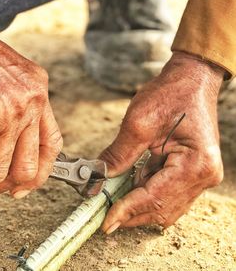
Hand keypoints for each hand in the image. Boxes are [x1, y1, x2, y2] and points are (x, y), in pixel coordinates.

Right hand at [0, 0, 61, 197]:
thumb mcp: (10, 79)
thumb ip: (20, 108)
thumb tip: (13, 145)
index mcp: (39, 94)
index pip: (52, 144)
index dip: (41, 172)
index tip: (24, 187)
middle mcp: (30, 104)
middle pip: (27, 167)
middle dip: (4, 185)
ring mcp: (8, 113)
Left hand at [100, 52, 224, 233]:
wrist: (191, 80)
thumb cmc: (170, 94)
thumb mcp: (138, 123)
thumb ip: (119, 154)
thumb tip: (100, 177)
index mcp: (195, 164)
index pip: (155, 198)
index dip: (127, 211)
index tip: (106, 222)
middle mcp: (202, 175)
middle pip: (162, 208)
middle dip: (131, 212)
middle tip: (105, 213)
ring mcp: (200, 175)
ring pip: (164, 204)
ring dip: (138, 203)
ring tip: (115, 198)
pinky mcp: (192, 171)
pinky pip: (167, 192)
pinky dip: (146, 193)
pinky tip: (130, 185)